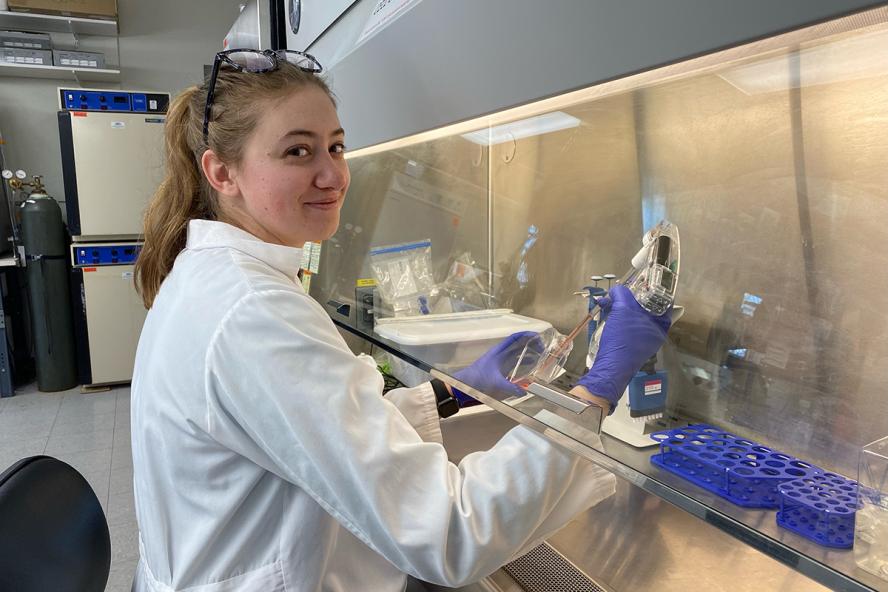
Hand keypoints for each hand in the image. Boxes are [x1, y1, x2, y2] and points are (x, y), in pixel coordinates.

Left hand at [452, 331, 543, 404]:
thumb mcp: (495, 382)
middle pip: (517, 345)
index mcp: (498, 352)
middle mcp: (500, 354)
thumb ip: (510, 387)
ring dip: (527, 354)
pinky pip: (513, 364)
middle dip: (530, 344)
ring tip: (539, 357)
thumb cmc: (476, 379)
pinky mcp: (498, 370)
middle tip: (543, 348)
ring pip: (516, 354)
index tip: (538, 336)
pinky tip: (528, 369)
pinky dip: (522, 364)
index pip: (514, 338)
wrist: (462, 385)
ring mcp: (499, 362)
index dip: (527, 335)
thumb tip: (524, 392)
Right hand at [576, 285, 670, 410]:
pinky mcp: (632, 345)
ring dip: (623, 308)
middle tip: (622, 291)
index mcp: (661, 323)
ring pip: (636, 317)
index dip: (655, 289)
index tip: (644, 281)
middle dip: (633, 298)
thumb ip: (622, 294)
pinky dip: (619, 319)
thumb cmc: (622, 340)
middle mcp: (655, 331)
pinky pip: (628, 327)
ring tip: (609, 303)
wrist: (611, 368)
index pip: (665, 301)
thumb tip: (617, 290)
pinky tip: (608, 316)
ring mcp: (644, 340)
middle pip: (648, 307)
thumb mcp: (622, 310)